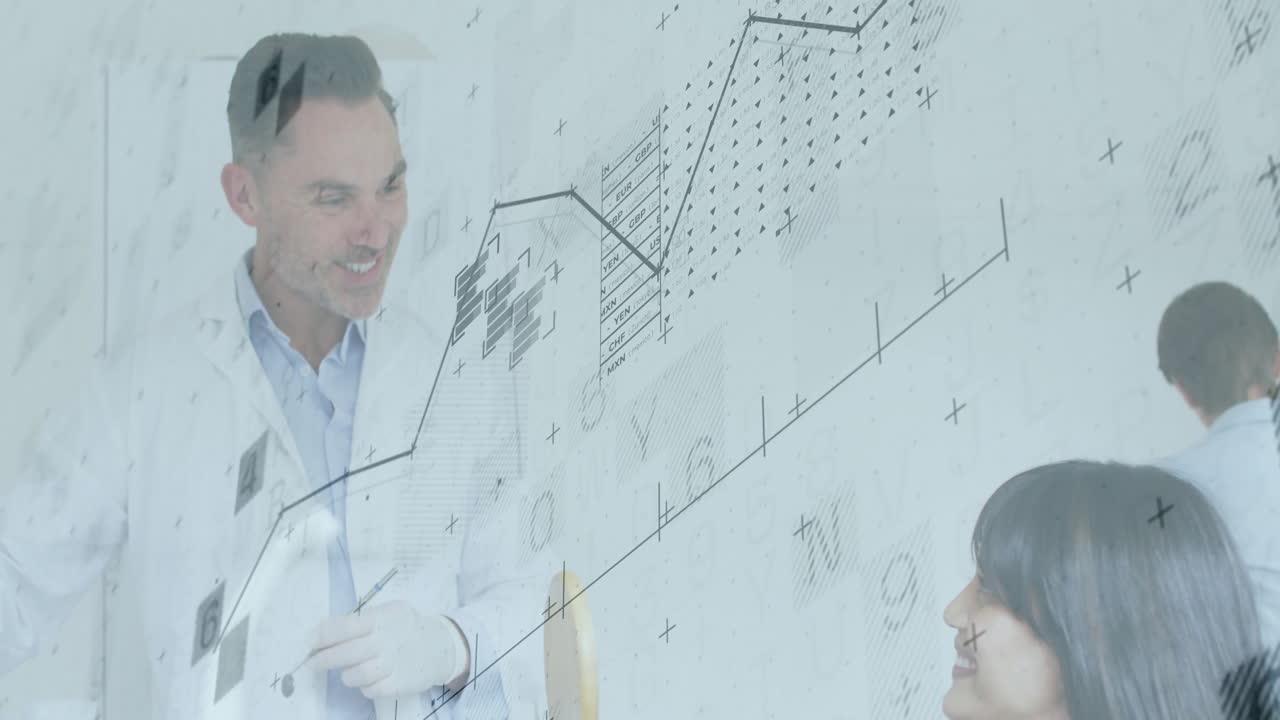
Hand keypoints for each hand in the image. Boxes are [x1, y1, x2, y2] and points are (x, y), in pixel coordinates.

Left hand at [307, 600, 467, 698]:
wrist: (441, 646)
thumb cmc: (405, 628)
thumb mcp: (387, 614)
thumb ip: (359, 621)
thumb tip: (322, 631)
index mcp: (383, 618)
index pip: (348, 625)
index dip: (325, 634)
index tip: (310, 642)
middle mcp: (389, 640)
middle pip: (349, 652)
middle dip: (325, 658)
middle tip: (313, 663)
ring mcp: (396, 662)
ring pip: (358, 674)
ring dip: (347, 675)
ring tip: (347, 672)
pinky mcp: (401, 683)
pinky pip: (372, 689)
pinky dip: (365, 687)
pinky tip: (367, 680)